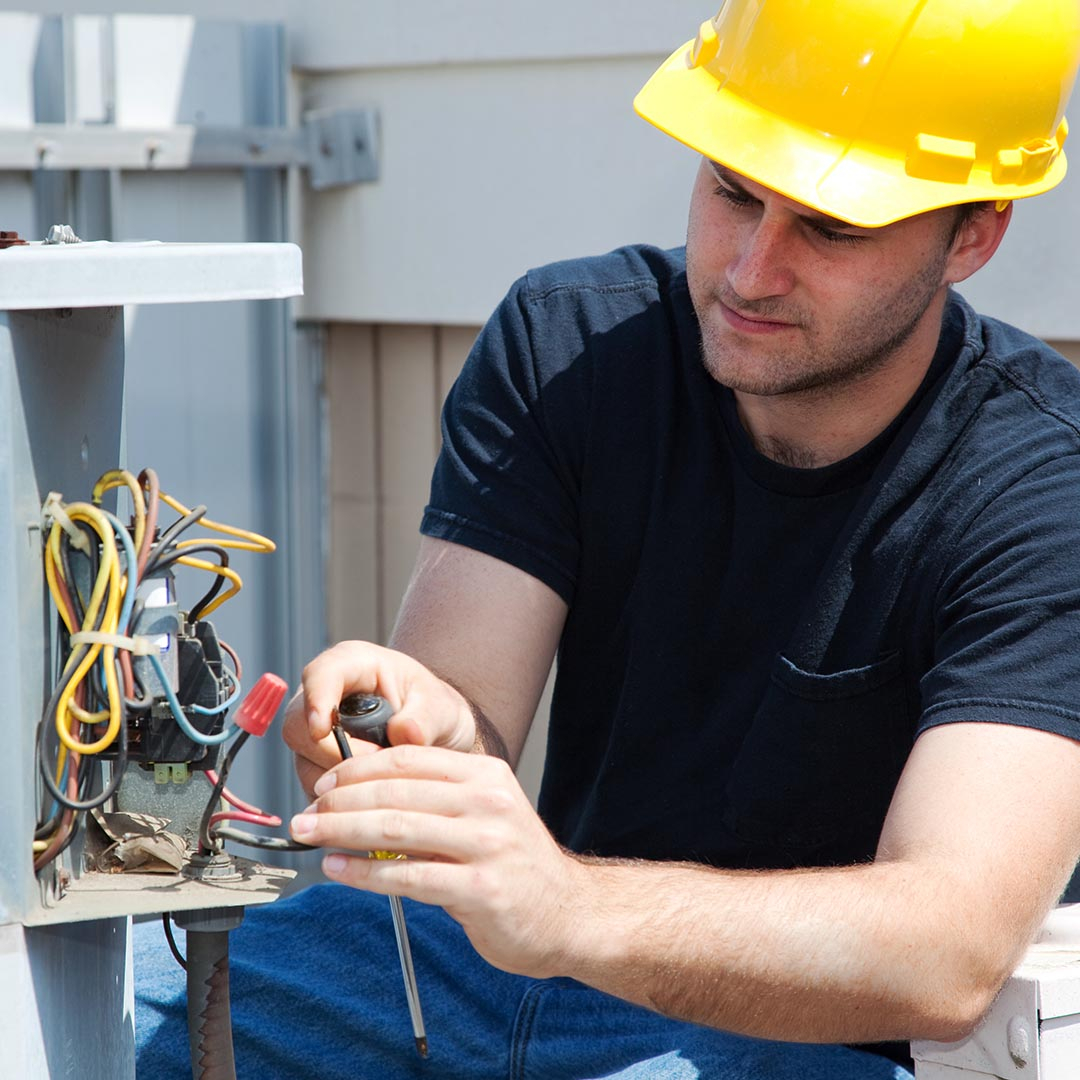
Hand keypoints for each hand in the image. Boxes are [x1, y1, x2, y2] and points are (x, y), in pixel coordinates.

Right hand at [281, 641, 476, 799]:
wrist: (436, 736)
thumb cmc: (434, 711)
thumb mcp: (441, 708)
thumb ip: (424, 718)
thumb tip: (403, 733)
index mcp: (353, 665)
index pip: (320, 675)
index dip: (316, 701)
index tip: (322, 729)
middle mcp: (325, 695)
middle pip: (298, 724)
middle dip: (333, 753)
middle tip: (377, 764)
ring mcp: (314, 730)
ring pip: (303, 760)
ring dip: (340, 778)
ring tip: (383, 776)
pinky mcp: (314, 762)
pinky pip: (312, 784)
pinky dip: (340, 794)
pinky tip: (370, 790)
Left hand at [288, 744, 588, 978]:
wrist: (567, 913)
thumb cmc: (515, 865)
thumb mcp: (485, 812)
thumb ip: (436, 800)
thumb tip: (362, 796)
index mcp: (485, 774)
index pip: (408, 759)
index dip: (358, 768)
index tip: (324, 781)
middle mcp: (488, 802)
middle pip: (395, 791)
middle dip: (339, 801)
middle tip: (305, 813)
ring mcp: (486, 844)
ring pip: (395, 828)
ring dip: (342, 831)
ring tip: (312, 836)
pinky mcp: (480, 888)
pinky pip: (408, 876)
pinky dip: (364, 873)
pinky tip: (338, 871)